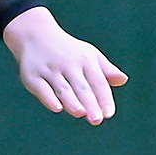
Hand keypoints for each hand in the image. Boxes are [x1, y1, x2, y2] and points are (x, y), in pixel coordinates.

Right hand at [1, 6, 127, 123]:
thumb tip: (123, 80)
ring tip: (81, 113)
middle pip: (82, 87)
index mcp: (85, 60)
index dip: (104, 98)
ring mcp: (49, 69)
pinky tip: (57, 108)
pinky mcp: (32, 75)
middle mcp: (68, 64)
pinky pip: (42, 88)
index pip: (98, 81)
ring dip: (72, 101)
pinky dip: (49, 98)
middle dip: (90, 103)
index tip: (109, 113)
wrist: (36, 34)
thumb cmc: (68, 50)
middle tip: (97, 119)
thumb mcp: (89, 55)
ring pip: (63, 88)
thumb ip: (106, 70)